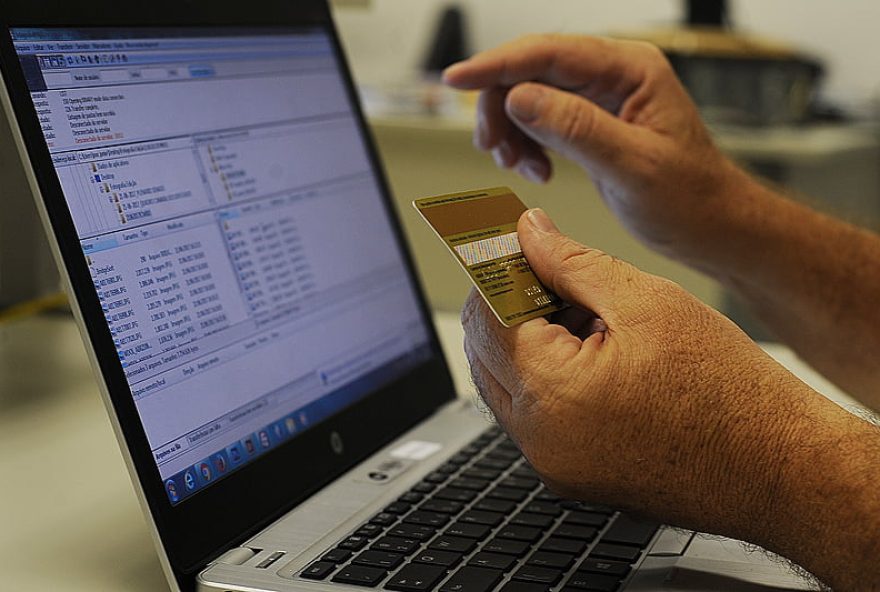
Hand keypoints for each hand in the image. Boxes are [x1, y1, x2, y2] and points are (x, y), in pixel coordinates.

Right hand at [444, 35, 748, 263]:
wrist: (712, 226)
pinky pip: (539, 120)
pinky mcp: (589, 123)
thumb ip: (577, 129)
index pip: (550, 52)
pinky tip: (536, 170)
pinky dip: (525, 144)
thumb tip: (521, 98)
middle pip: (531, 70)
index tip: (457, 78)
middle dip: (501, 107)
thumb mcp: (633, 166)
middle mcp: (612, 76)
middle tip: (493, 148)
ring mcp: (599, 98)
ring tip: (518, 166)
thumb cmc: (691, 198)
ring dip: (511, 129)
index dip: (497, 65)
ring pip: (528, 96)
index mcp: (630, 70)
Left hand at [462, 208, 829, 537]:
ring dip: (528, 339)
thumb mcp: (647, 302)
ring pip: (506, 382)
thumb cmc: (730, 391)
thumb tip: (528, 232)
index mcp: (550, 392)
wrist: (782, 470)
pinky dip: (548, 377)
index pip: (486, 313)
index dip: (501, 268)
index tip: (517, 242)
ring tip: (590, 316)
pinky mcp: (571, 476)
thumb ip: (572, 262)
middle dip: (511, 302)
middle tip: (557, 273)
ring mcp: (552, 464)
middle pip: (485, 350)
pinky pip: (534, 415)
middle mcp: (538, 438)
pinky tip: (597, 353)